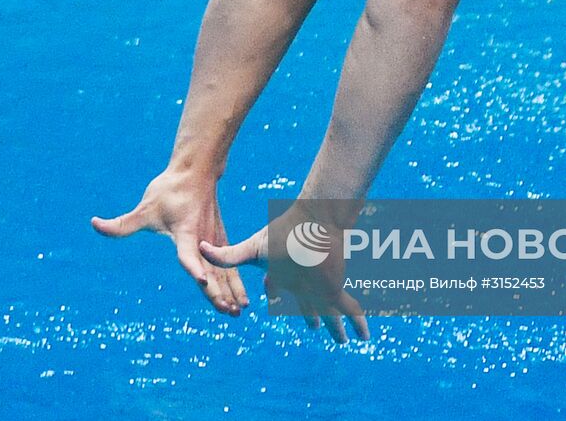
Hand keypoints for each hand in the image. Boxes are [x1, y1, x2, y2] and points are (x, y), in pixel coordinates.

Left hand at [91, 169, 248, 314]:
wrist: (196, 173)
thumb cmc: (169, 191)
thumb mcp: (145, 208)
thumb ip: (122, 224)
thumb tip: (94, 224)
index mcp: (187, 231)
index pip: (189, 253)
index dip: (194, 267)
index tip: (202, 281)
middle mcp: (205, 239)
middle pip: (213, 268)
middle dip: (219, 291)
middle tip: (227, 311)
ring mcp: (215, 241)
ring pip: (225, 270)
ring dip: (231, 291)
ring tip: (237, 313)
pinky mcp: (220, 242)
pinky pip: (229, 266)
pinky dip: (236, 283)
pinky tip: (241, 301)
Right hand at [199, 201, 369, 342]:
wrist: (313, 225)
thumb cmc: (283, 234)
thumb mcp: (253, 250)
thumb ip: (228, 255)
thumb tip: (199, 248)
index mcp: (283, 276)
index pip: (277, 289)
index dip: (275, 294)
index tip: (272, 298)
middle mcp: (302, 285)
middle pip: (306, 306)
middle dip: (311, 317)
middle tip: (313, 327)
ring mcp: (320, 289)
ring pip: (330, 314)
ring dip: (337, 329)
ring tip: (341, 341)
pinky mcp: (335, 290)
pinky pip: (350, 310)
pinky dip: (359, 323)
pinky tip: (366, 336)